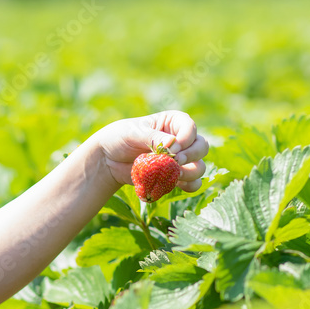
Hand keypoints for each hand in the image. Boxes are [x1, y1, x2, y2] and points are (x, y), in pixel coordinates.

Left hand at [92, 110, 209, 193]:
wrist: (108, 161)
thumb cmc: (119, 139)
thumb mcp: (132, 133)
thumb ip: (152, 137)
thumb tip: (173, 143)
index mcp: (172, 122)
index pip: (190, 127)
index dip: (185, 138)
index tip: (172, 149)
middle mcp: (180, 140)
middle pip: (201, 146)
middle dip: (191, 155)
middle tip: (175, 162)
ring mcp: (180, 160)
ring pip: (200, 166)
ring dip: (191, 172)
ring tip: (173, 175)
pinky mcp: (175, 177)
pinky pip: (193, 183)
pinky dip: (189, 185)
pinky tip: (176, 184)